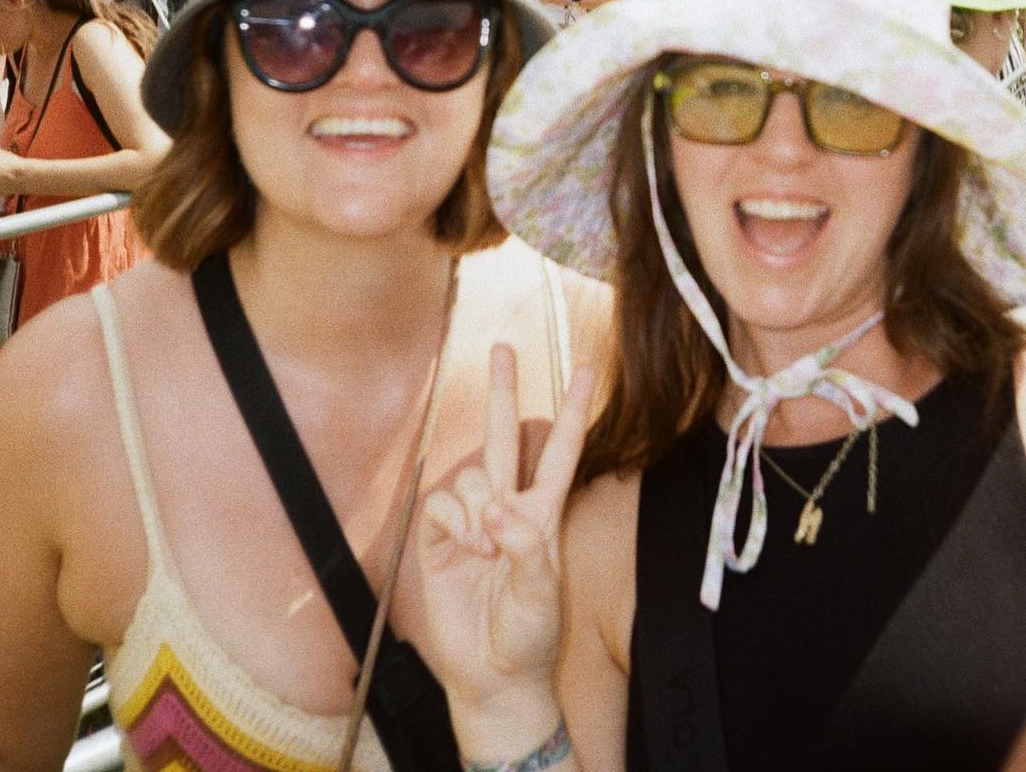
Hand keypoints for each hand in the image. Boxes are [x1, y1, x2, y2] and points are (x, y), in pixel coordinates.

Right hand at [417, 346, 594, 713]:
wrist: (492, 676)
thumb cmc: (528, 635)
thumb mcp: (544, 595)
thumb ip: (527, 549)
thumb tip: (497, 511)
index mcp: (544, 513)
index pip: (562, 451)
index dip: (573, 410)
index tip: (586, 368)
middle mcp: (508, 506)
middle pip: (507, 437)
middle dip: (506, 391)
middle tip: (505, 347)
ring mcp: (472, 520)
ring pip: (473, 473)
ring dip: (479, 504)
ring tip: (486, 548)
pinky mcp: (439, 538)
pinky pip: (443, 503)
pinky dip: (455, 522)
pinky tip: (465, 549)